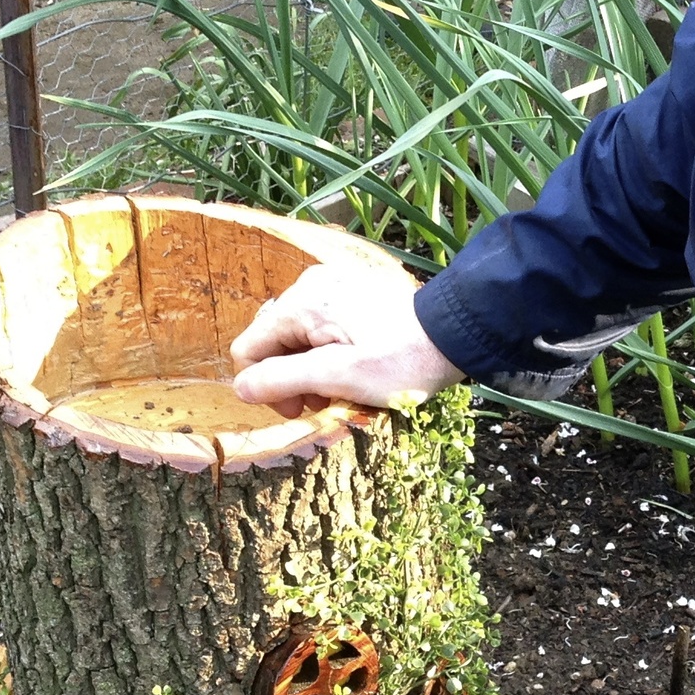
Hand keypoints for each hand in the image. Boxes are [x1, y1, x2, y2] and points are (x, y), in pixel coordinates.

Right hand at [229, 261, 464, 414]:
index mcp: (301, 304)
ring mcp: (330, 286)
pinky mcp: (349, 292)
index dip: (265, 386)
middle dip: (290, 378)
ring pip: (296, 336)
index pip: (250, 348)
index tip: (300, 409)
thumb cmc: (399, 361)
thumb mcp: (337, 377)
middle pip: (272, 341)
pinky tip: (352, 367)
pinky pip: (320, 326)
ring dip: (309, 368)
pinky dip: (327, 351)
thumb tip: (240, 388)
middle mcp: (309, 286)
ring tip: (342, 388)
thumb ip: (282, 380)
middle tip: (324, 403)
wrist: (453, 335)